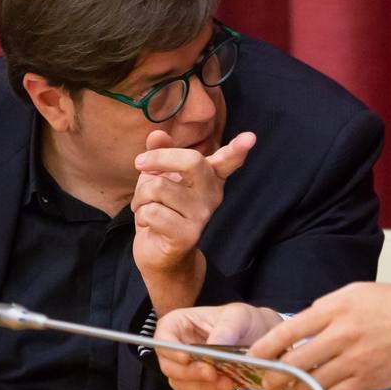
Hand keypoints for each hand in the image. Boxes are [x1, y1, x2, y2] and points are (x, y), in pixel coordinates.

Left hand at [132, 129, 255, 312]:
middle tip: (140, 164)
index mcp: (208, 178)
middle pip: (191, 161)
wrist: (158, 254)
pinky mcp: (188, 234)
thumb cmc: (160, 211)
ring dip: (140, 197)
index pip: (227, 161)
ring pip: (158, 187)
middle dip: (159, 159)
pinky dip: (141, 215)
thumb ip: (159, 154)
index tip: (250, 138)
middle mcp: (212, 195)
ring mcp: (202, 216)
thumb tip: (156, 135)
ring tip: (146, 207)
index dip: (238, 149)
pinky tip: (150, 225)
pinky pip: (152, 211)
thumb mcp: (157, 178)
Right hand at [154, 303, 283, 389]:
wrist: (260, 339)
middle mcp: (177, 347)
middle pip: (168, 366)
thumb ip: (226, 329)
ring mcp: (185, 368)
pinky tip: (224, 388)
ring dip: (202, 387)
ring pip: (179, 385)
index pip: (163, 336)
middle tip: (213, 373)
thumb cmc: (245, 322)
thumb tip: (213, 346)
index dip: (170, 349)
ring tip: (227, 382)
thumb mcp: (239, 316)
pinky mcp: (196, 384)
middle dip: (190, 373)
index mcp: (180, 324)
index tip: (187, 357)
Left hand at [248, 282, 390, 389]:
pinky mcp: (369, 380)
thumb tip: (303, 325)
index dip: (266, 347)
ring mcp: (356, 360)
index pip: (290, 331)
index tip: (253, 356)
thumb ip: (328, 309)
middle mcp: (343, 334)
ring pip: (312, 382)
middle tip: (266, 380)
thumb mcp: (359, 293)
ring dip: (296, 388)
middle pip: (296, 362)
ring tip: (290, 387)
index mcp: (337, 308)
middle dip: (275, 375)